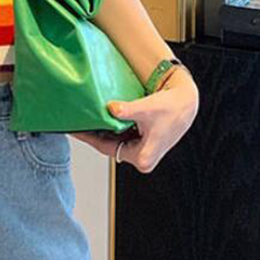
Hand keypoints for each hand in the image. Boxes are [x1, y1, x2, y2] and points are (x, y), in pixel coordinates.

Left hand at [70, 69, 198, 172]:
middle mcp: (141, 157)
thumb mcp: (147, 109)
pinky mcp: (141, 140)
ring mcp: (140, 149)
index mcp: (142, 157)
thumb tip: (111, 108)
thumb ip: (128, 110)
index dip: (88, 137)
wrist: (186, 102)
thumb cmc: (171, 108)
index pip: (106, 148)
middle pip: (108, 145)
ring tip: (82, 118)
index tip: (73, 128)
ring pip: (113, 139)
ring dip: (100, 129)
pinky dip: (109, 126)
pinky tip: (99, 116)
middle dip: (91, 133)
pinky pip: (119, 134)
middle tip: (73, 120)